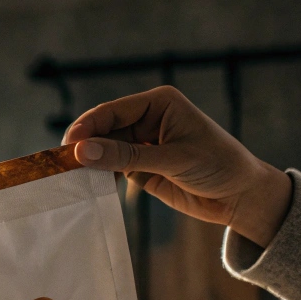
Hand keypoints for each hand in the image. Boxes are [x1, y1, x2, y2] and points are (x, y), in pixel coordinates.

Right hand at [62, 86, 291, 247]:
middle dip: (83, 144)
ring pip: (103, 149)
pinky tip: (85, 184)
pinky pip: (110, 167)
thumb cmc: (219, 166)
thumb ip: (128, 157)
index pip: (113, 111)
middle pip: (103, 129)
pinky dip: (97, 175)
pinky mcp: (139, 166)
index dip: (88, 126)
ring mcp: (141, 143)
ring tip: (66, 175)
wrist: (241, 196)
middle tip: (59, 163)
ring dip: (87, 161)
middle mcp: (146, 119)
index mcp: (159, 103)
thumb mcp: (174, 159)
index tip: (67, 145)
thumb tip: (82, 152)